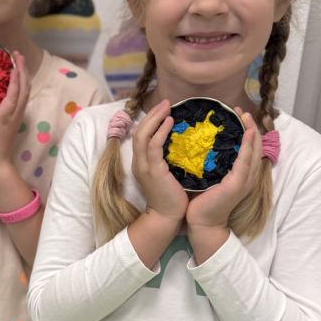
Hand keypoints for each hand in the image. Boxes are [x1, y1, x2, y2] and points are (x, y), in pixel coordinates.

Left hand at [0, 51, 28, 170]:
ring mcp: (14, 112)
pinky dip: (16, 81)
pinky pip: (14, 95)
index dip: (18, 75)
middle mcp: (16, 110)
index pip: (18, 89)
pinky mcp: (7, 115)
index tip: (14, 62)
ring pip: (22, 87)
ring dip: (21, 70)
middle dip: (22, 68)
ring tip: (18, 56)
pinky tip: (14, 70)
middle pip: (24, 85)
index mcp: (12, 111)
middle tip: (18, 54)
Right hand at [131, 99, 187, 226]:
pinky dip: (160, 131)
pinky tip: (170, 122)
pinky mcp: (152, 170)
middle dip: (152, 115)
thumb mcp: (167, 175)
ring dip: (155, 118)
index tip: (164, 111)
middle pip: (140, 131)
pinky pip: (153, 146)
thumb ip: (168, 160)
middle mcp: (139, 163)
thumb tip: (181, 145)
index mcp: (141, 163)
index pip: (142, 136)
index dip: (151, 121)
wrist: (166, 217)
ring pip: (143, 135)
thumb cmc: (171, 199)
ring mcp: (144, 166)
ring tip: (167, 107)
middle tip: (166, 102)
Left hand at [185, 109, 262, 229]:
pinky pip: (246, 161)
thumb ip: (211, 163)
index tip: (239, 115)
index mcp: (241, 174)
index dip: (247, 131)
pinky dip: (248, 146)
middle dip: (251, 126)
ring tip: (246, 115)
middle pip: (255, 146)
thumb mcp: (208, 178)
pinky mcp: (238, 184)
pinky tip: (248, 132)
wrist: (201, 223)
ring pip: (254, 151)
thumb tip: (202, 146)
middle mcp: (247, 176)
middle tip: (242, 110)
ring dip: (252, 131)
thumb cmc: (201, 201)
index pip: (248, 148)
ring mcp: (245, 180)